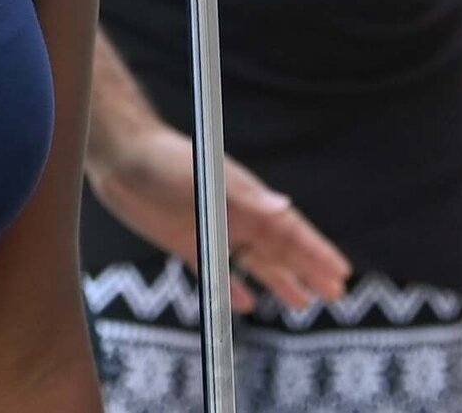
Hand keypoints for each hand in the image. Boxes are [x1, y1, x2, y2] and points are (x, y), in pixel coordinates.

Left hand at [89, 124, 352, 315]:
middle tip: (336, 293)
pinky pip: (216, 272)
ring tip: (303, 302)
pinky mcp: (186, 243)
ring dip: (279, 281)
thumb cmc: (165, 160)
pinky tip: (246, 305)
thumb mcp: (205, 177)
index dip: (316, 252)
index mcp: (246, 200)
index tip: (340, 270)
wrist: (121, 156)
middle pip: (279, 250)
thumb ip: (243, 195)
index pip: (290, 230)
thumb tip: (282, 208)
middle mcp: (235, 217)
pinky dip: (232, 289)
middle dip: (308, 270)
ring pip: (254, 263)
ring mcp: (212, 231)